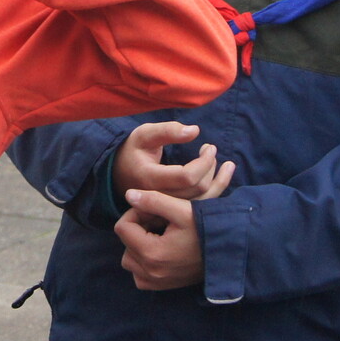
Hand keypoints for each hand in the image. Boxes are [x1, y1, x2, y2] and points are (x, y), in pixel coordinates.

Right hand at [113, 124, 236, 201]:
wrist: (118, 174)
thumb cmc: (133, 150)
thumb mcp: (144, 134)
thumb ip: (167, 131)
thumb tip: (195, 130)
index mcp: (149, 178)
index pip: (186, 177)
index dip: (204, 162)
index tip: (209, 147)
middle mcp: (158, 197)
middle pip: (197, 189)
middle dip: (210, 168)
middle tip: (210, 150)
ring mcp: (166, 207)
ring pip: (201, 201)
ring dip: (216, 180)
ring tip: (221, 162)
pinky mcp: (173, 210)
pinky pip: (198, 205)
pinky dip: (213, 191)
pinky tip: (220, 177)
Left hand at [113, 175, 232, 291]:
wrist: (230, 252)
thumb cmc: (208, 228)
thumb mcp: (182, 210)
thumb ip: (153, 200)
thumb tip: (129, 195)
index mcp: (152, 253)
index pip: (122, 227)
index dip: (136, 213)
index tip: (154, 210)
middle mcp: (150, 272)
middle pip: (125, 243)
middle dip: (138, 228)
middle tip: (160, 220)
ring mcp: (155, 282)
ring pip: (130, 259)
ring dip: (139, 244)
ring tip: (161, 234)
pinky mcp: (162, 287)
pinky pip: (140, 274)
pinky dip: (144, 262)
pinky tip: (162, 249)